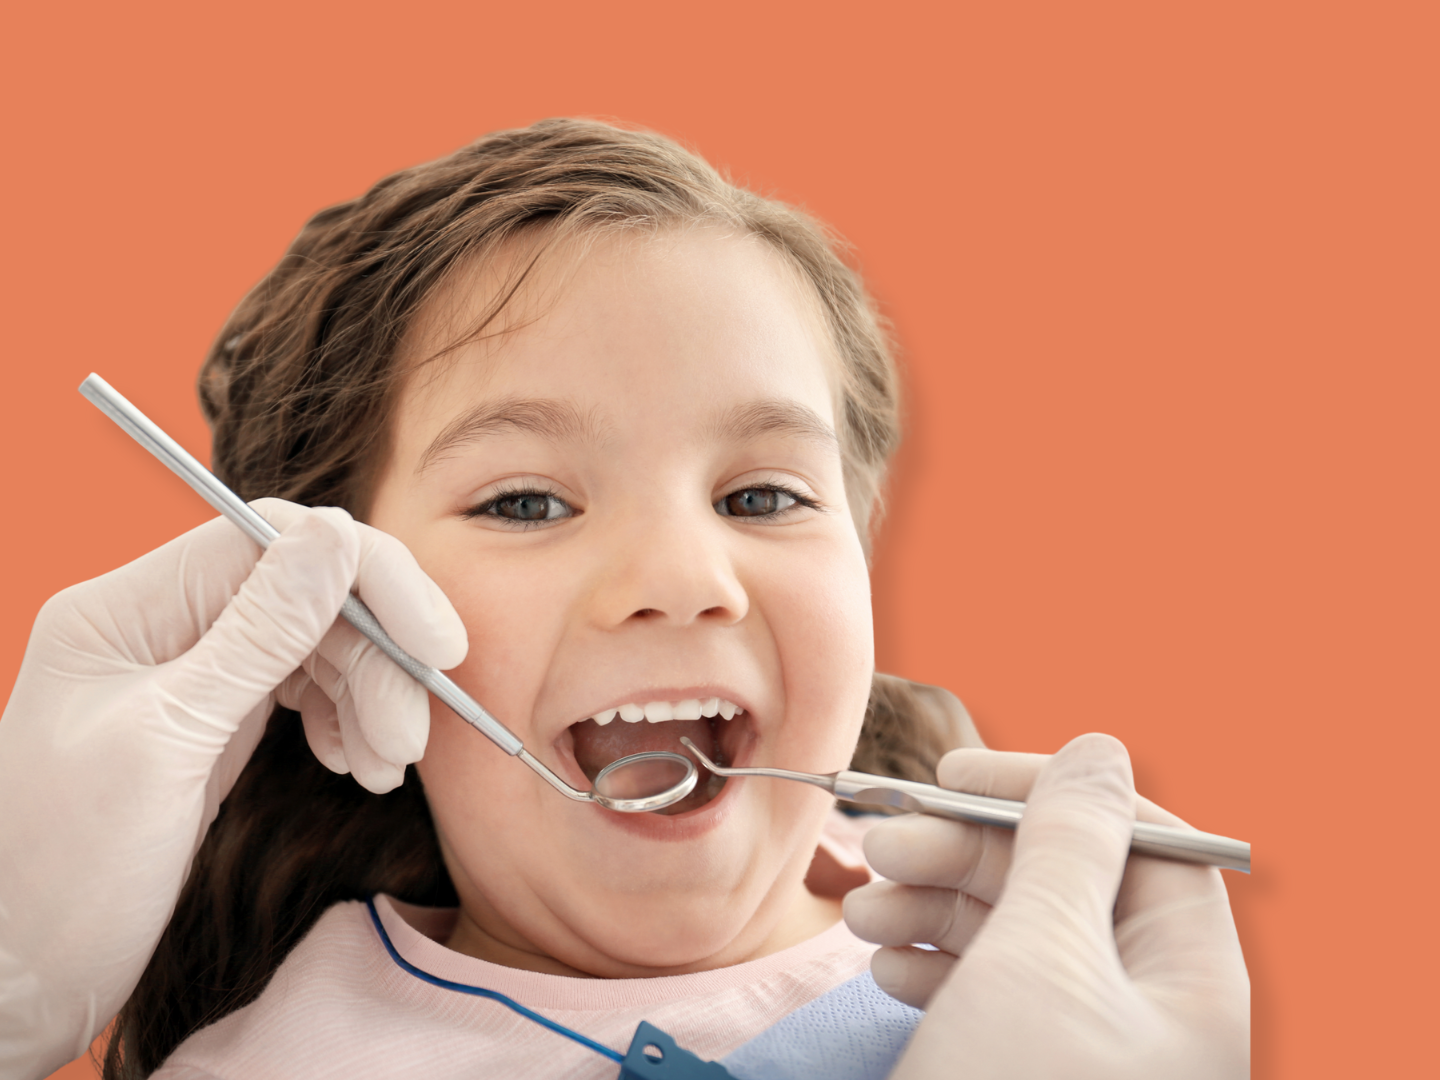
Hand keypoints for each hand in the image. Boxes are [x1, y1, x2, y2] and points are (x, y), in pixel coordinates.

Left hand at [0, 500, 465, 1078]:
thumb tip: (338, 535)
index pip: (270, 542)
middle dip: (374, 658)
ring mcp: (191, 670)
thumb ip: (259, 634)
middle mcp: (161, 623)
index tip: (435, 644)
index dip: (367, 577)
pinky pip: (306, 688)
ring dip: (370, 697)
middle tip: (409, 737)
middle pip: (306, 592)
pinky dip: (346, 721)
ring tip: (384, 767)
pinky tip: (354, 764)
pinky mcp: (216, 718)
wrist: (23, 981)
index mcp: (126, 608)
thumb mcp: (168, 746)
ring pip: (317, 641)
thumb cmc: (64, 873)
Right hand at [844, 733, 1248, 1079]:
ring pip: (1012, 933)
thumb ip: (1071, 842)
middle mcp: (1141, 1010)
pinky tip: (884, 967)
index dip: (1046, 791)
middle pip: (1062, 881)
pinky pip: (986, 991)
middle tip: (879, 843)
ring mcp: (1080, 1048)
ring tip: (861, 912)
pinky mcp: (1022, 1072)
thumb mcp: (1042, 960)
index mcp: (1184, 980)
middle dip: (966, 851)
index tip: (951, 775)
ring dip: (933, 902)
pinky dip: (931, 965)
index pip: (1135, 839)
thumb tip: (1102, 748)